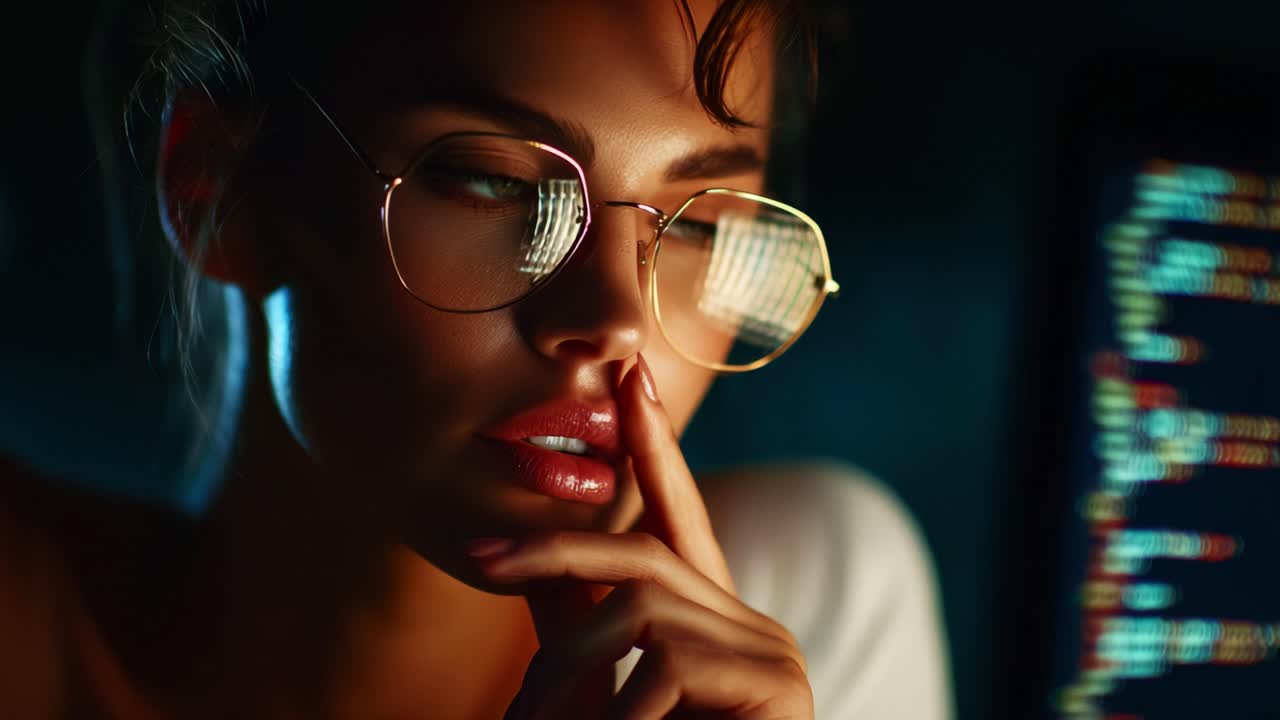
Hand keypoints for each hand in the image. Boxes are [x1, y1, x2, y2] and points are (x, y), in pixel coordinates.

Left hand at [481, 354, 813, 718]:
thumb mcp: (606, 694)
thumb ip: (582, 631)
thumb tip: (534, 573)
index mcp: (717, 627)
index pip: (683, 521)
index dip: (655, 449)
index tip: (631, 375)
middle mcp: (753, 630)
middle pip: (644, 559)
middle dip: (557, 551)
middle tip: (478, 555)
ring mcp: (771, 657)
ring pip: (640, 608)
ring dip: (569, 661)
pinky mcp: (777, 686)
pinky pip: (665, 664)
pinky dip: (615, 710)